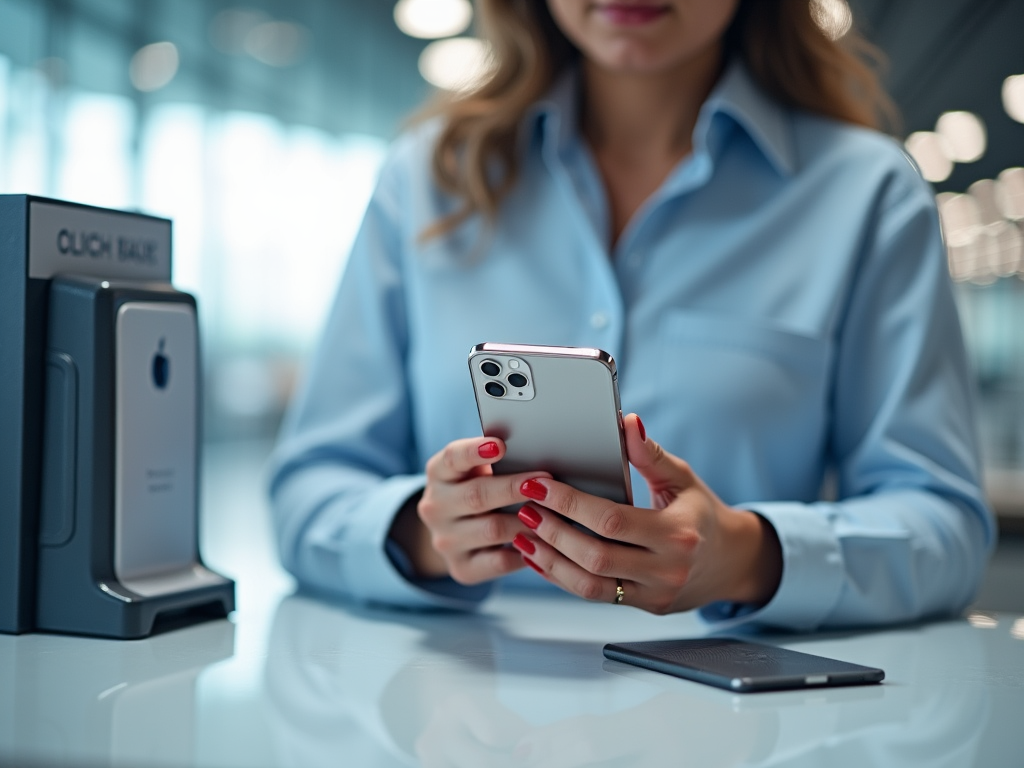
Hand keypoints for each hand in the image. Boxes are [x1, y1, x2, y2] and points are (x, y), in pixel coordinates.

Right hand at [389, 436, 551, 581]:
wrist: (453, 531)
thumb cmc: (477, 486)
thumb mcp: (475, 468)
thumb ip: (494, 458)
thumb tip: (538, 447)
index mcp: (438, 474)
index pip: (452, 458)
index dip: (474, 451)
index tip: (501, 445)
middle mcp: (435, 508)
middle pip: (477, 496)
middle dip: (515, 488)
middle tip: (546, 481)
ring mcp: (445, 541)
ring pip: (492, 530)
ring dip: (528, 521)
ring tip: (556, 513)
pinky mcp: (461, 569)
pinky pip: (499, 561)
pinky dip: (525, 550)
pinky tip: (545, 542)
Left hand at [509, 414, 781, 613]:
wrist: (732, 561)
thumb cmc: (701, 513)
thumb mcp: (682, 477)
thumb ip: (650, 453)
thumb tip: (626, 422)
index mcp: (677, 532)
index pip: (611, 520)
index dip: (569, 503)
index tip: (537, 485)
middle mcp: (668, 567)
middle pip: (595, 555)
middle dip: (553, 531)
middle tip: (525, 508)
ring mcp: (655, 592)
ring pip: (590, 584)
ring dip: (550, 560)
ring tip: (525, 535)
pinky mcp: (644, 606)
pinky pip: (595, 596)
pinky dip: (563, 578)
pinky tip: (541, 559)